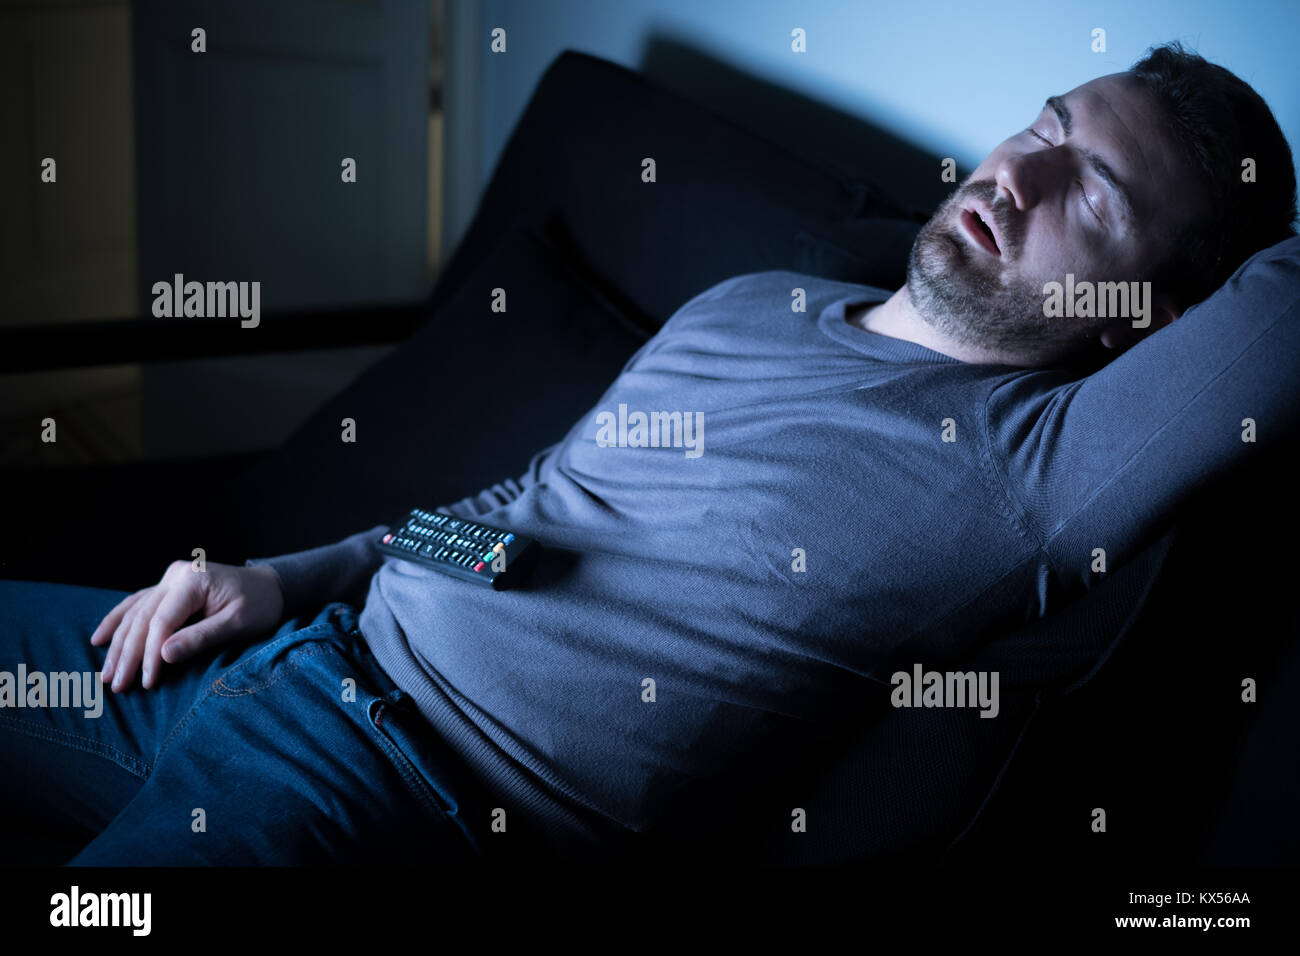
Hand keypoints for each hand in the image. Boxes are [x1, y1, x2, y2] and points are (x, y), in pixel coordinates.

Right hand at [91, 561, 284, 691]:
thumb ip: (201, 638)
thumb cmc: (261, 606)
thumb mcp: (238, 624)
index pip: (162, 622)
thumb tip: (163, 656)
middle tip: (115, 686)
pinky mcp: (168, 587)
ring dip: (118, 644)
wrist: (271, 587)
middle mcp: (177, 575)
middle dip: (127, 654)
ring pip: (135, 613)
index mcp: (194, 580)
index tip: (146, 682)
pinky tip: (99, 639)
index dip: (150, 654)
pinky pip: (137, 605)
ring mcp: (170, 579)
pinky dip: (118, 622)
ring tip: (105, 673)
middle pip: (143, 618)